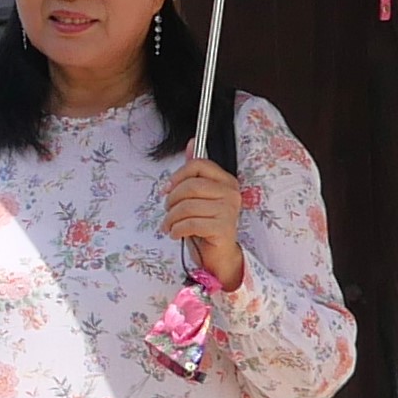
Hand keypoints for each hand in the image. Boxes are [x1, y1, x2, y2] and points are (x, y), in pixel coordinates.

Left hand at [162, 154, 245, 291]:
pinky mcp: (223, 228)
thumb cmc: (206, 224)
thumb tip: (191, 143)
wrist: (218, 255)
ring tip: (169, 226)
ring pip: (188, 206)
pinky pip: (191, 223)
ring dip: (171, 218)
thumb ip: (194, 171)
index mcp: (226, 181)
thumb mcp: (198, 196)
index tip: (167, 189)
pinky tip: (175, 234)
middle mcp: (231, 193)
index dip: (177, 175)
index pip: (198, 164)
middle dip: (171, 200)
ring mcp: (229, 210)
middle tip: (167, 212)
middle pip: (190, 186)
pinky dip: (177, 229)